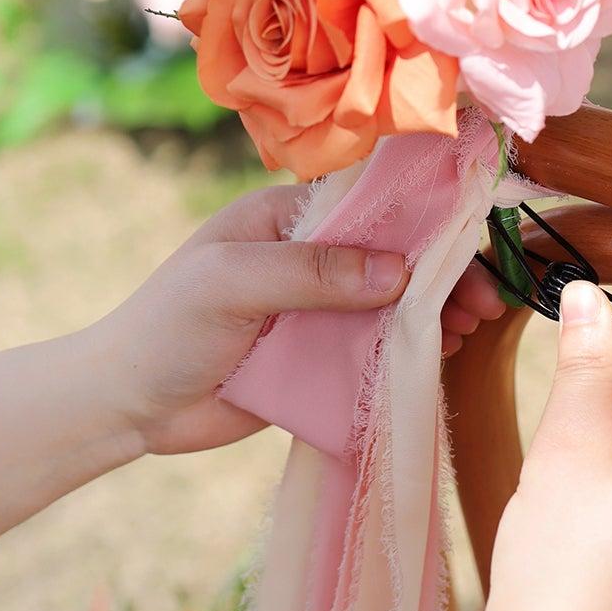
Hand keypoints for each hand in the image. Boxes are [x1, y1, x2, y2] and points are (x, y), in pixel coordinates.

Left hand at [90, 180, 503, 455]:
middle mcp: (306, 259)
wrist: (127, 405)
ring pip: (390, 306)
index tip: (468, 245)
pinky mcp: (316, 362)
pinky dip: (410, 353)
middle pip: (391, 257)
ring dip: (433, 314)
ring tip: (467, 332)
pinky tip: (440, 359)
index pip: (367, 204)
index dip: (422, 221)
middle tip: (485, 303)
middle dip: (440, 276)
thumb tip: (398, 271)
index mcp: (285, 219)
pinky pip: (374, 352)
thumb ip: (311, 273)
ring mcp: (314, 312)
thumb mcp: (233, 283)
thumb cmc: (167, 325)